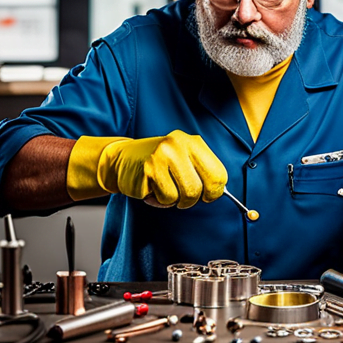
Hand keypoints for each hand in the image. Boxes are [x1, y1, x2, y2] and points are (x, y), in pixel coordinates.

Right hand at [67, 130, 226, 207]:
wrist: (122, 158)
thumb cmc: (159, 163)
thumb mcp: (184, 158)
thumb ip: (202, 171)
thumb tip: (220, 192)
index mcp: (193, 142)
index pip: (219, 174)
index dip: (214, 191)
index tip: (206, 194)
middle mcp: (180, 145)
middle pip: (204, 188)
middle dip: (195, 198)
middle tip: (184, 195)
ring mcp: (164, 156)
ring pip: (187, 195)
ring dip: (176, 200)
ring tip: (165, 188)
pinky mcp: (149, 170)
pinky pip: (167, 198)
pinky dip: (161, 201)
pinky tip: (153, 189)